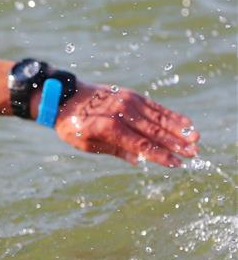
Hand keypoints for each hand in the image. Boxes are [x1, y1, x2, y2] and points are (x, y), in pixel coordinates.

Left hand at [54, 83, 199, 166]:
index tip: (176, 164)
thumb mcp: (86, 144)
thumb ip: (115, 150)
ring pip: (158, 117)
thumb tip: (140, 160)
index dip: (160, 155)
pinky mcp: (131, 95)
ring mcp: (128, 101)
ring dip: (179, 129)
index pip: (140, 145)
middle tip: (194, 153)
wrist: (63, 97)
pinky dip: (170, 115)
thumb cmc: (72, 126)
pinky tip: (185, 122)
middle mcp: (121, 112)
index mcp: (109, 128)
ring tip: (196, 138)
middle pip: (154, 131)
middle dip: (176, 143)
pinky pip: (154, 106)